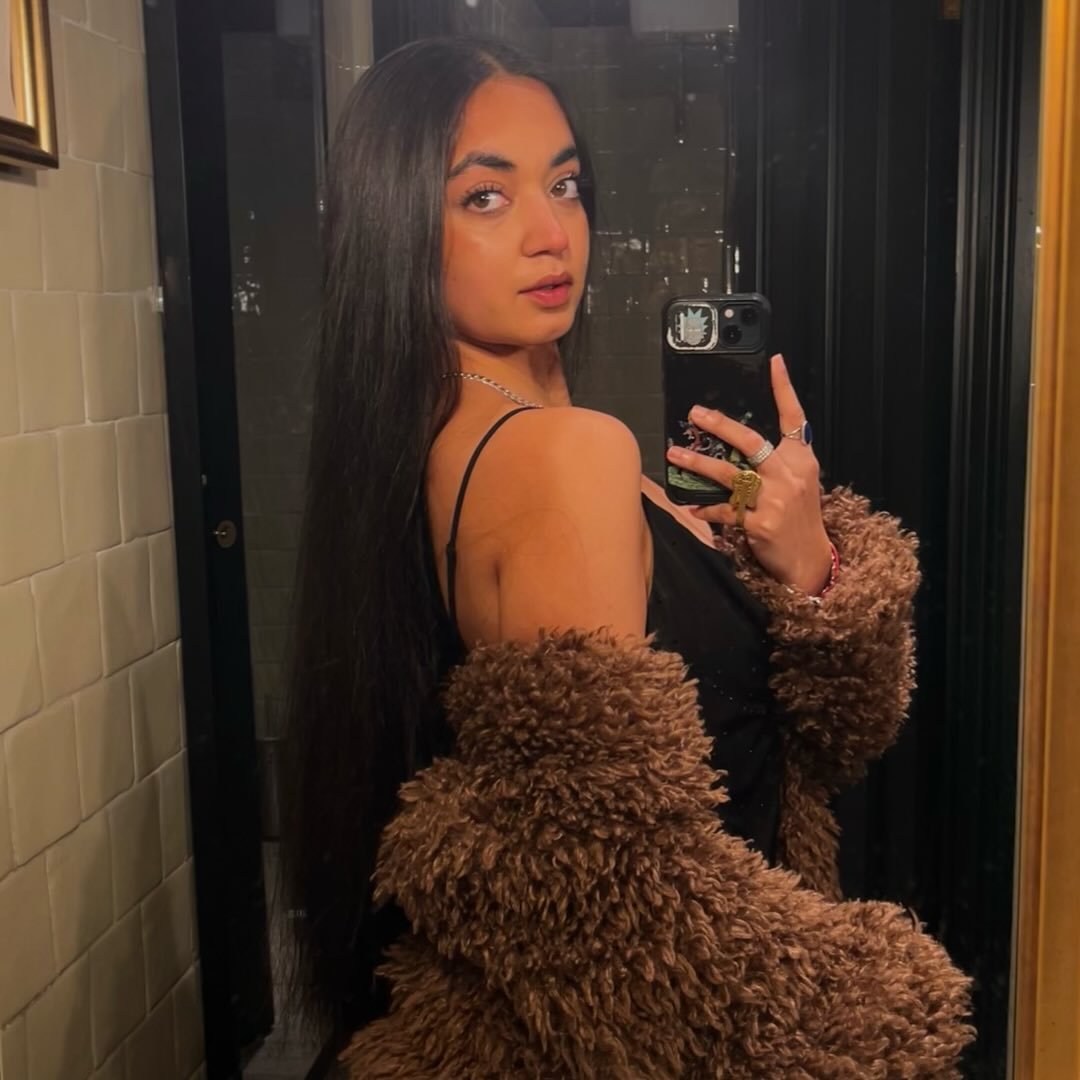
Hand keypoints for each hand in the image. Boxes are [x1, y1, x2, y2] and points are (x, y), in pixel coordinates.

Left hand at [665, 354, 831, 593]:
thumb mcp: (800, 482)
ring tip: (675, 453)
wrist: (810, 560)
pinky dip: (705, 509)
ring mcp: (775, 500)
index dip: (785, 389)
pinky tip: (690, 506)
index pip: (795, 418)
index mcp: (801, 460)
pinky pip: (724, 511)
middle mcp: (789, 475)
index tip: (774, 362)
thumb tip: (741, 441)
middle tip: (696, 413)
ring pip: (730, 475)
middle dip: (720, 425)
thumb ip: (778, 460)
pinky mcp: (760, 525)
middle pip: (751, 442)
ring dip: (698, 463)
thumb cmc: (800, 518)